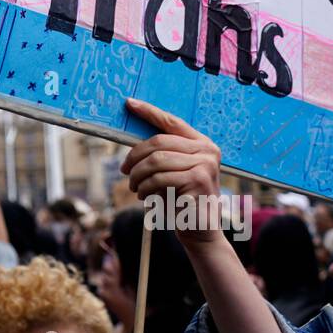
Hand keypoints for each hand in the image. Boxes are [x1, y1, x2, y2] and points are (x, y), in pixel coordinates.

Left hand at [120, 97, 222, 246]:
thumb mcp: (173, 171)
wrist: (200, 230)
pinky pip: (159, 178)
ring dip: (138, 174)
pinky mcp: (198, 181)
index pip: (172, 121)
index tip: (129, 103)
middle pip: (159, 141)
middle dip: (135, 156)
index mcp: (202, 143)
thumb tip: (133, 143)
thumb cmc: (182, 198)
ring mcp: (205, 165)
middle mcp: (207, 150)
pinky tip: (143, 195)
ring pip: (156, 160)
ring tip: (134, 186)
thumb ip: (162, 154)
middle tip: (125, 170)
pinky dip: (145, 187)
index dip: (149, 111)